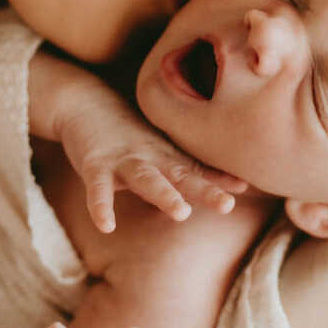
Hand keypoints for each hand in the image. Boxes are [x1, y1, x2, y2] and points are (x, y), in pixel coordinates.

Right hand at [59, 98, 245, 233]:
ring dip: (164, 194)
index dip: (219, 179)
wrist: (83, 101)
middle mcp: (150, 157)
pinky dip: (100, 206)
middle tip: (228, 205)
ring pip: (146, 178)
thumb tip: (234, 186)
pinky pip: (97, 188)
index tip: (244, 186)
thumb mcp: (159, 150)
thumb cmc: (127, 132)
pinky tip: (106, 226)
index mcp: (166, 157)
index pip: (198, 170)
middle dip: (204, 190)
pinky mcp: (94, 164)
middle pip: (181, 175)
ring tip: (181, 213)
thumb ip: (187, 169)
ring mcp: (122, 160)